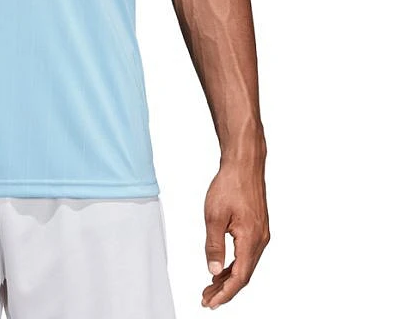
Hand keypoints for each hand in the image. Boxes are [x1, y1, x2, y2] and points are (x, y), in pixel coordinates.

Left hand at [201, 160, 269, 308]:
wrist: (244, 165)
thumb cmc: (229, 185)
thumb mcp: (213, 216)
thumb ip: (213, 245)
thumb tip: (213, 270)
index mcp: (251, 239)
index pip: (239, 277)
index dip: (225, 293)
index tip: (211, 303)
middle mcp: (260, 240)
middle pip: (243, 275)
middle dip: (225, 289)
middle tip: (206, 299)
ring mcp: (260, 235)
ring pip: (245, 265)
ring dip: (229, 278)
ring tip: (210, 287)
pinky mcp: (257, 228)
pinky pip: (246, 254)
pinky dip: (234, 264)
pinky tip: (221, 268)